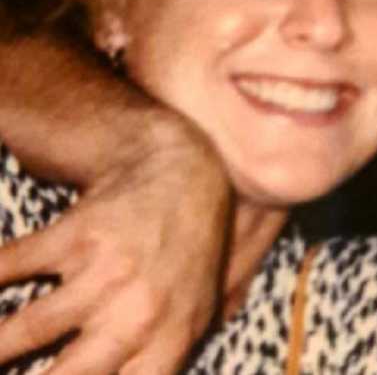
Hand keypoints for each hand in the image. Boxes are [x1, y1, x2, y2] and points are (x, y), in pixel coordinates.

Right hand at [0, 110, 231, 373]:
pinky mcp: (77, 234)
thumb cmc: (191, 257)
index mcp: (168, 342)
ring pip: (25, 331)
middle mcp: (136, 314)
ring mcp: (105, 272)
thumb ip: (169, 361)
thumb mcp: (200, 313)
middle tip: (7, 374)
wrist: (188, 177)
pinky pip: (10, 266)